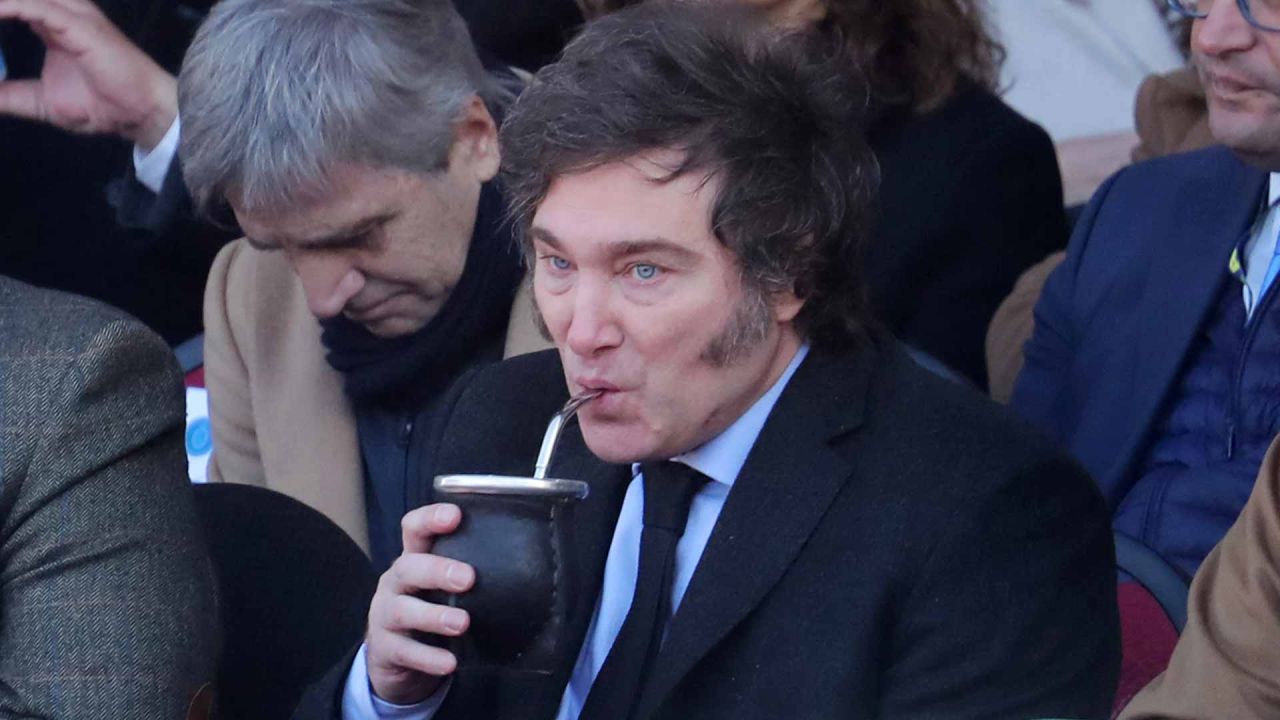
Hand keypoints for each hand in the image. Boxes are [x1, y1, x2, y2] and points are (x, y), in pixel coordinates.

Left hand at [0, 0, 176, 149]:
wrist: (138, 113)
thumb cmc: (101, 105)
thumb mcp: (40, 101)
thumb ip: (8, 94)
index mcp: (50, 21)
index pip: (9, 5)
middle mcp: (59, 10)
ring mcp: (68, 13)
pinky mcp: (76, 23)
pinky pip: (30, 6)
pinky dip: (5, 8)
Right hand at [366, 503, 476, 704]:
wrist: (394, 657)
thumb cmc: (429, 608)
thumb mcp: (443, 585)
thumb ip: (469, 571)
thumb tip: (527, 563)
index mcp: (413, 559)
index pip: (414, 529)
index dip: (430, 519)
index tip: (455, 515)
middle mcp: (396, 582)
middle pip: (407, 567)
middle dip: (437, 570)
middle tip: (468, 578)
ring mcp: (385, 615)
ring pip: (402, 610)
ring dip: (434, 616)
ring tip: (462, 623)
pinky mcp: (386, 648)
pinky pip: (404, 652)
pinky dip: (428, 658)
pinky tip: (450, 663)